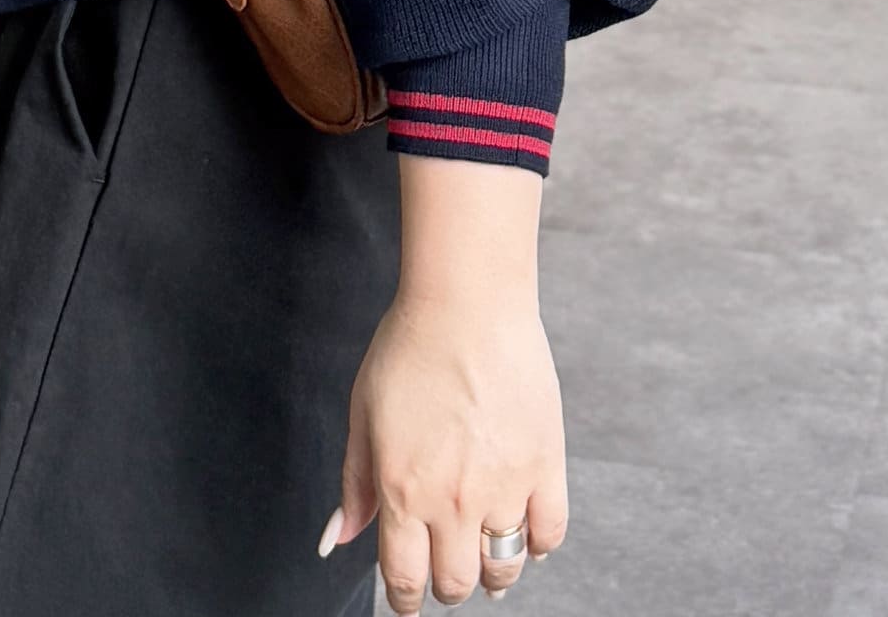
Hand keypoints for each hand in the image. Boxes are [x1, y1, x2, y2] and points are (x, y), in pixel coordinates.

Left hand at [319, 281, 566, 609]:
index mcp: (403, 490)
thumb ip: (354, 484)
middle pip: (455, 583)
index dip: (405, 600)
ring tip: (484, 556)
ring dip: (491, 574)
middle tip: (444, 566)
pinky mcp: (545, 464)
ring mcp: (504, 485)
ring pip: (504, 569)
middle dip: (445, 585)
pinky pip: (549, 533)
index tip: (408, 599)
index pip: (405, 580)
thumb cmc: (408, 346)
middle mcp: (454, 500)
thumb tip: (337, 541)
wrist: (466, 301)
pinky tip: (523, 534)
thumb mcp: (363, 413)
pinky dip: (538, 546)